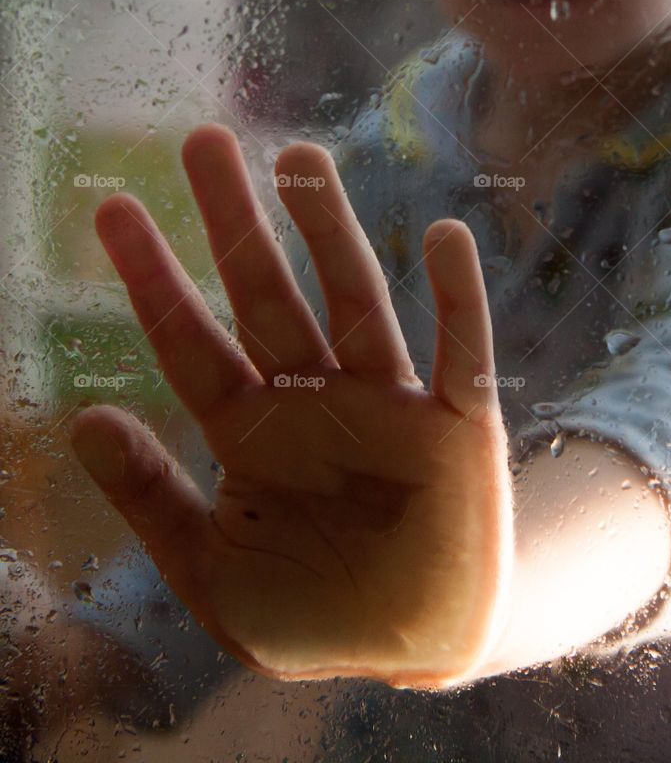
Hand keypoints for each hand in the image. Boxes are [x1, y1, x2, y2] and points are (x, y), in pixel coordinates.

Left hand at [69, 125, 512, 689]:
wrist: (417, 655)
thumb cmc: (311, 614)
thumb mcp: (211, 572)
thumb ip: (151, 500)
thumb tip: (83, 421)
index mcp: (252, 430)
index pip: (191, 342)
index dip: (152, 279)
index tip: (112, 210)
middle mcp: (314, 400)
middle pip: (269, 295)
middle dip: (235, 223)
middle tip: (202, 142)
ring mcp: (386, 405)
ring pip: (355, 300)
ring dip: (330, 230)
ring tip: (299, 157)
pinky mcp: (458, 427)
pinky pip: (460, 352)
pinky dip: (458, 296)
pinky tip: (445, 236)